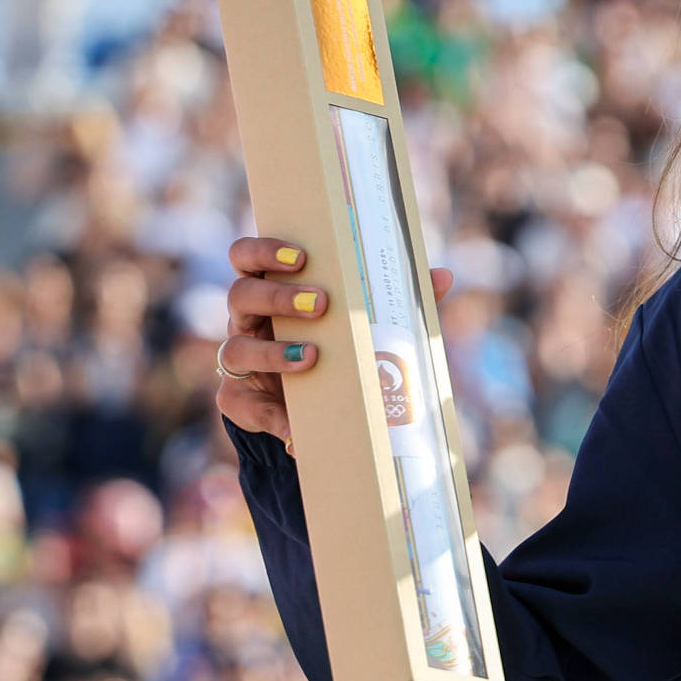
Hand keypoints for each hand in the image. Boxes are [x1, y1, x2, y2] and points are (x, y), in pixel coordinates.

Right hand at [216, 234, 453, 454]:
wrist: (311, 407)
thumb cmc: (337, 349)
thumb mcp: (364, 325)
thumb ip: (398, 300)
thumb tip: (443, 276)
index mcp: (273, 291)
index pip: (247, 258)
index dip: (263, 252)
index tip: (299, 256)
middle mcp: (249, 320)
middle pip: (241, 295)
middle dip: (279, 296)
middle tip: (321, 303)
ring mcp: (240, 359)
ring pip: (237, 347)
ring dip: (274, 351)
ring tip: (313, 356)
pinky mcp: (238, 399)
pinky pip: (246, 406)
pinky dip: (276, 418)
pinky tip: (297, 429)